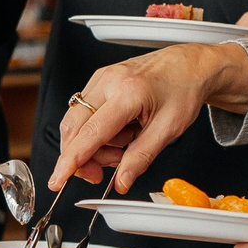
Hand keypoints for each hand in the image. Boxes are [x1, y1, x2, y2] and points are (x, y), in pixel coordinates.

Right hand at [50, 43, 247, 192]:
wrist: (189, 65)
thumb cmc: (183, 90)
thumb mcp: (169, 130)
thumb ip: (141, 158)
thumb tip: (122, 182)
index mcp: (128, 93)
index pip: (90, 133)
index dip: (71, 160)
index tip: (58, 180)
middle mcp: (108, 82)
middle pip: (74, 128)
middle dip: (83, 157)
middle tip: (105, 171)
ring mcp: (101, 78)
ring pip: (76, 122)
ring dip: (93, 145)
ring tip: (125, 145)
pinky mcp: (99, 80)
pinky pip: (84, 112)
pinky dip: (95, 131)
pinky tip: (118, 132)